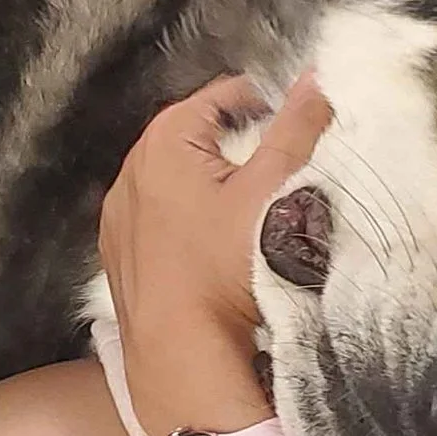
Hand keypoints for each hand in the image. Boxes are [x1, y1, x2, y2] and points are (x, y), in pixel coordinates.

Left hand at [100, 72, 330, 435]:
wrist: (181, 356)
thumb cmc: (224, 270)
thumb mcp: (273, 190)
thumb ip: (296, 128)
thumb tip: (316, 79)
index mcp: (164, 141)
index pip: (224, 95)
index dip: (266, 104)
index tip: (295, 126)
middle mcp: (131, 171)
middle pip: (198, 137)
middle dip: (239, 146)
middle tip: (279, 172)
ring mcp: (120, 216)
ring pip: (178, 181)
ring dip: (212, 186)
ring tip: (250, 214)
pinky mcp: (120, 255)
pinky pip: (161, 220)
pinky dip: (188, 223)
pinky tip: (215, 250)